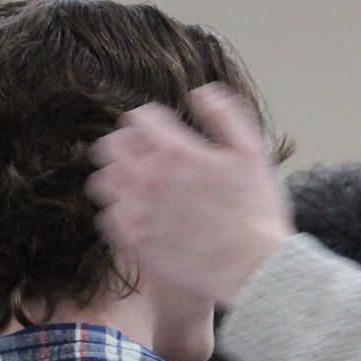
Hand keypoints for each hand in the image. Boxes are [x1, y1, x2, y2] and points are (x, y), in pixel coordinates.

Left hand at [87, 84, 295, 305]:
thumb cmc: (257, 211)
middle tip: (140, 152)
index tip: (156, 130)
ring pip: (103, 180)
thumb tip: (200, 92)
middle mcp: (148, 178)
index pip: (136, 119)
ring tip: (136, 183)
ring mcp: (137, 211)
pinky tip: (139, 213)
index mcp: (175, 151)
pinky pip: (107, 216)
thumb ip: (224, 116)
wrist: (252, 269)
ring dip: (117, 175)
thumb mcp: (252, 153)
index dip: (146, 120)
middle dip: (124, 143)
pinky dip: (119, 209)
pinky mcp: (134, 241)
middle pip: (110, 146)